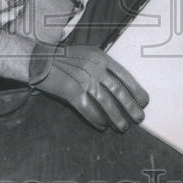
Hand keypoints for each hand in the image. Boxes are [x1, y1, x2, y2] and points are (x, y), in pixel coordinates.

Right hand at [29, 43, 148, 132]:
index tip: (144, 102)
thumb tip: (120, 87)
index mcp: (100, 57)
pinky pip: (88, 109)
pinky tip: (101, 126)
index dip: (136, 90)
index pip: (124, 75)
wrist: (38, 59)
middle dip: (131, 107)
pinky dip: (96, 119)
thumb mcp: (86, 55)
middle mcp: (93, 68)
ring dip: (116, 118)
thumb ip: (101, 66)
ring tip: (122, 127)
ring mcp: (82, 79)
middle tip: (138, 119)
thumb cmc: (63, 59)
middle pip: (118, 91)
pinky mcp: (70, 91)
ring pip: (105, 103)